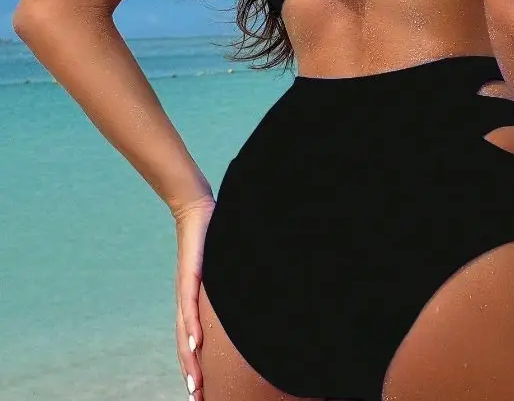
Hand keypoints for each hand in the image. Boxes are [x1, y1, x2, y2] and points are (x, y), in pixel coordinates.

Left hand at [173, 194, 214, 400]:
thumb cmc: (213, 238)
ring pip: (184, 332)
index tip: (201, 392)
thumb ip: (231, 287)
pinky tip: (195, 345)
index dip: (195, 367)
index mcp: (193, 302)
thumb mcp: (223, 269)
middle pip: (185, 346)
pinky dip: (191, 327)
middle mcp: (185, 301)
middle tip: (198, 399)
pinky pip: (189, 305)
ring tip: (195, 386)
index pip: (192, 341)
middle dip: (192, 375)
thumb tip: (250, 298)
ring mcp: (185, 289)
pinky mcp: (190, 274)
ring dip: (189, 361)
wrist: (197, 209)